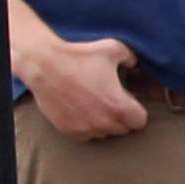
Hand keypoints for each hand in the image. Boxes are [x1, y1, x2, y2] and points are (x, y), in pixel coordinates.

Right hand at [16, 23, 149, 139]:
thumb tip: (135, 63)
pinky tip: (80, 108)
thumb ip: (131, 57)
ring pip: (104, 133)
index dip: (136, 111)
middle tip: (110, 100)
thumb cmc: (79, 56)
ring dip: (103, 123)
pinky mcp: (69, 131)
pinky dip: (86, 125)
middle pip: (123, 129)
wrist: (45, 66)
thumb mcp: (113, 49)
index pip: (140, 122)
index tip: (128, 101)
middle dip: (120, 117)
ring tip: (94, 104)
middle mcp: (104, 123)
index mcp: (119, 106)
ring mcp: (86, 129)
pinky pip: (85, 135)